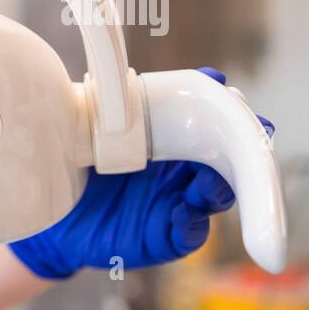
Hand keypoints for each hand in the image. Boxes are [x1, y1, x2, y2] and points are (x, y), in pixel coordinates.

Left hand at [10, 68, 273, 279]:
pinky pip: (193, 232)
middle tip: (252, 128)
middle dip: (244, 142)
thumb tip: (112, 73)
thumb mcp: (85, 138)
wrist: (56, 226)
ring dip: (220, 183)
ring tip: (210, 179)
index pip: (208, 121)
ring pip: (217, 192)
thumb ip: (104, 111)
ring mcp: (179, 203)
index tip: (220, 87)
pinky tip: (187, 213)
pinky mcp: (169, 236)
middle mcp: (182, 171)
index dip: (221, 105)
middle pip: (228, 155)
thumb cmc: (75, 175)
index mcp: (170, 142)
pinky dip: (193, 223)